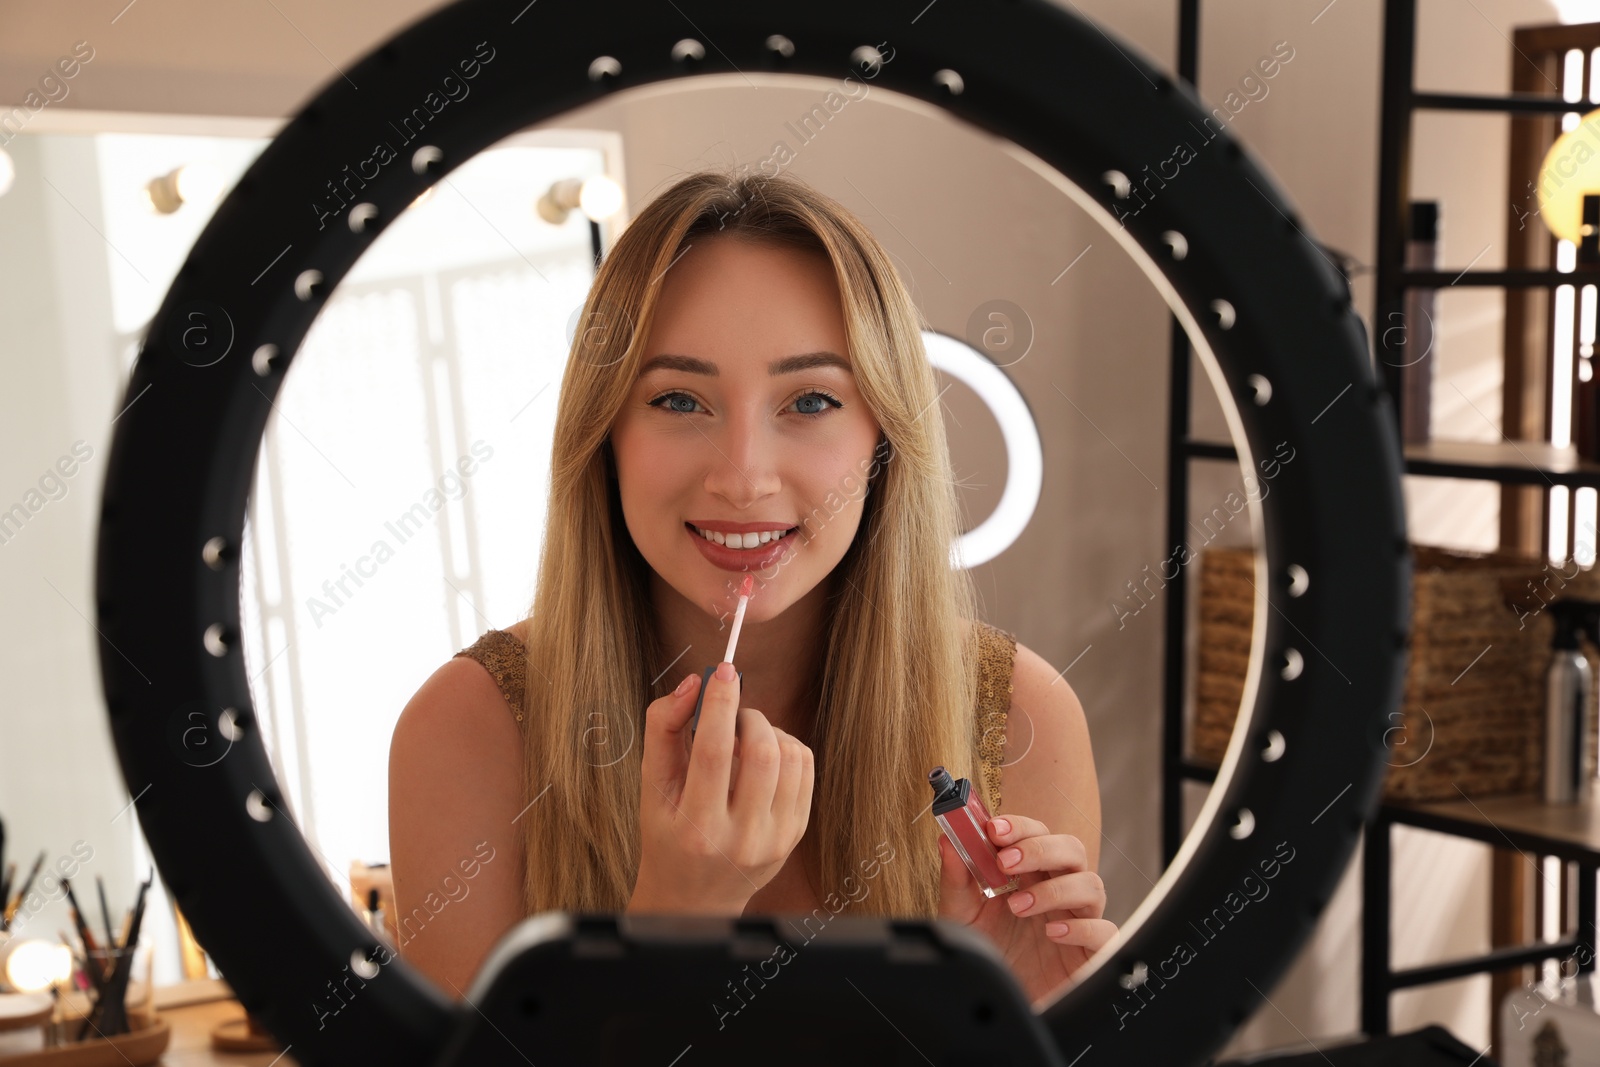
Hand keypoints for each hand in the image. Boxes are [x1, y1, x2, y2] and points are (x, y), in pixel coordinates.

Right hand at [631, 663, 813, 915]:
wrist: (695, 896)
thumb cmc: (667, 833)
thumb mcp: (651, 786)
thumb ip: (664, 728)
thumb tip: (693, 684)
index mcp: (696, 828)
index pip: (714, 754)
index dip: (721, 705)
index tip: (723, 672)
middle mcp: (740, 839)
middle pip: (761, 754)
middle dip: (748, 717)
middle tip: (732, 715)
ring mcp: (775, 840)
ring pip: (790, 759)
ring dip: (769, 731)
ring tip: (745, 739)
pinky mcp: (795, 834)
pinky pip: (804, 770)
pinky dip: (786, 748)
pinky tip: (764, 756)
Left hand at [937, 813, 1116, 1006]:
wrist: (1000, 1003)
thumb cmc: (989, 954)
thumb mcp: (963, 917)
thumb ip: (957, 880)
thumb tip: (947, 841)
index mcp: (1031, 875)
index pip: (1037, 834)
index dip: (1020, 827)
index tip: (995, 829)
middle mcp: (1058, 891)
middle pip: (1071, 849)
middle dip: (1040, 848)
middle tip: (1006, 861)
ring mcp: (1078, 919)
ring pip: (1091, 884)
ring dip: (1055, 888)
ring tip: (1019, 906)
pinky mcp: (1092, 951)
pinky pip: (1104, 929)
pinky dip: (1080, 927)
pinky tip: (1052, 932)